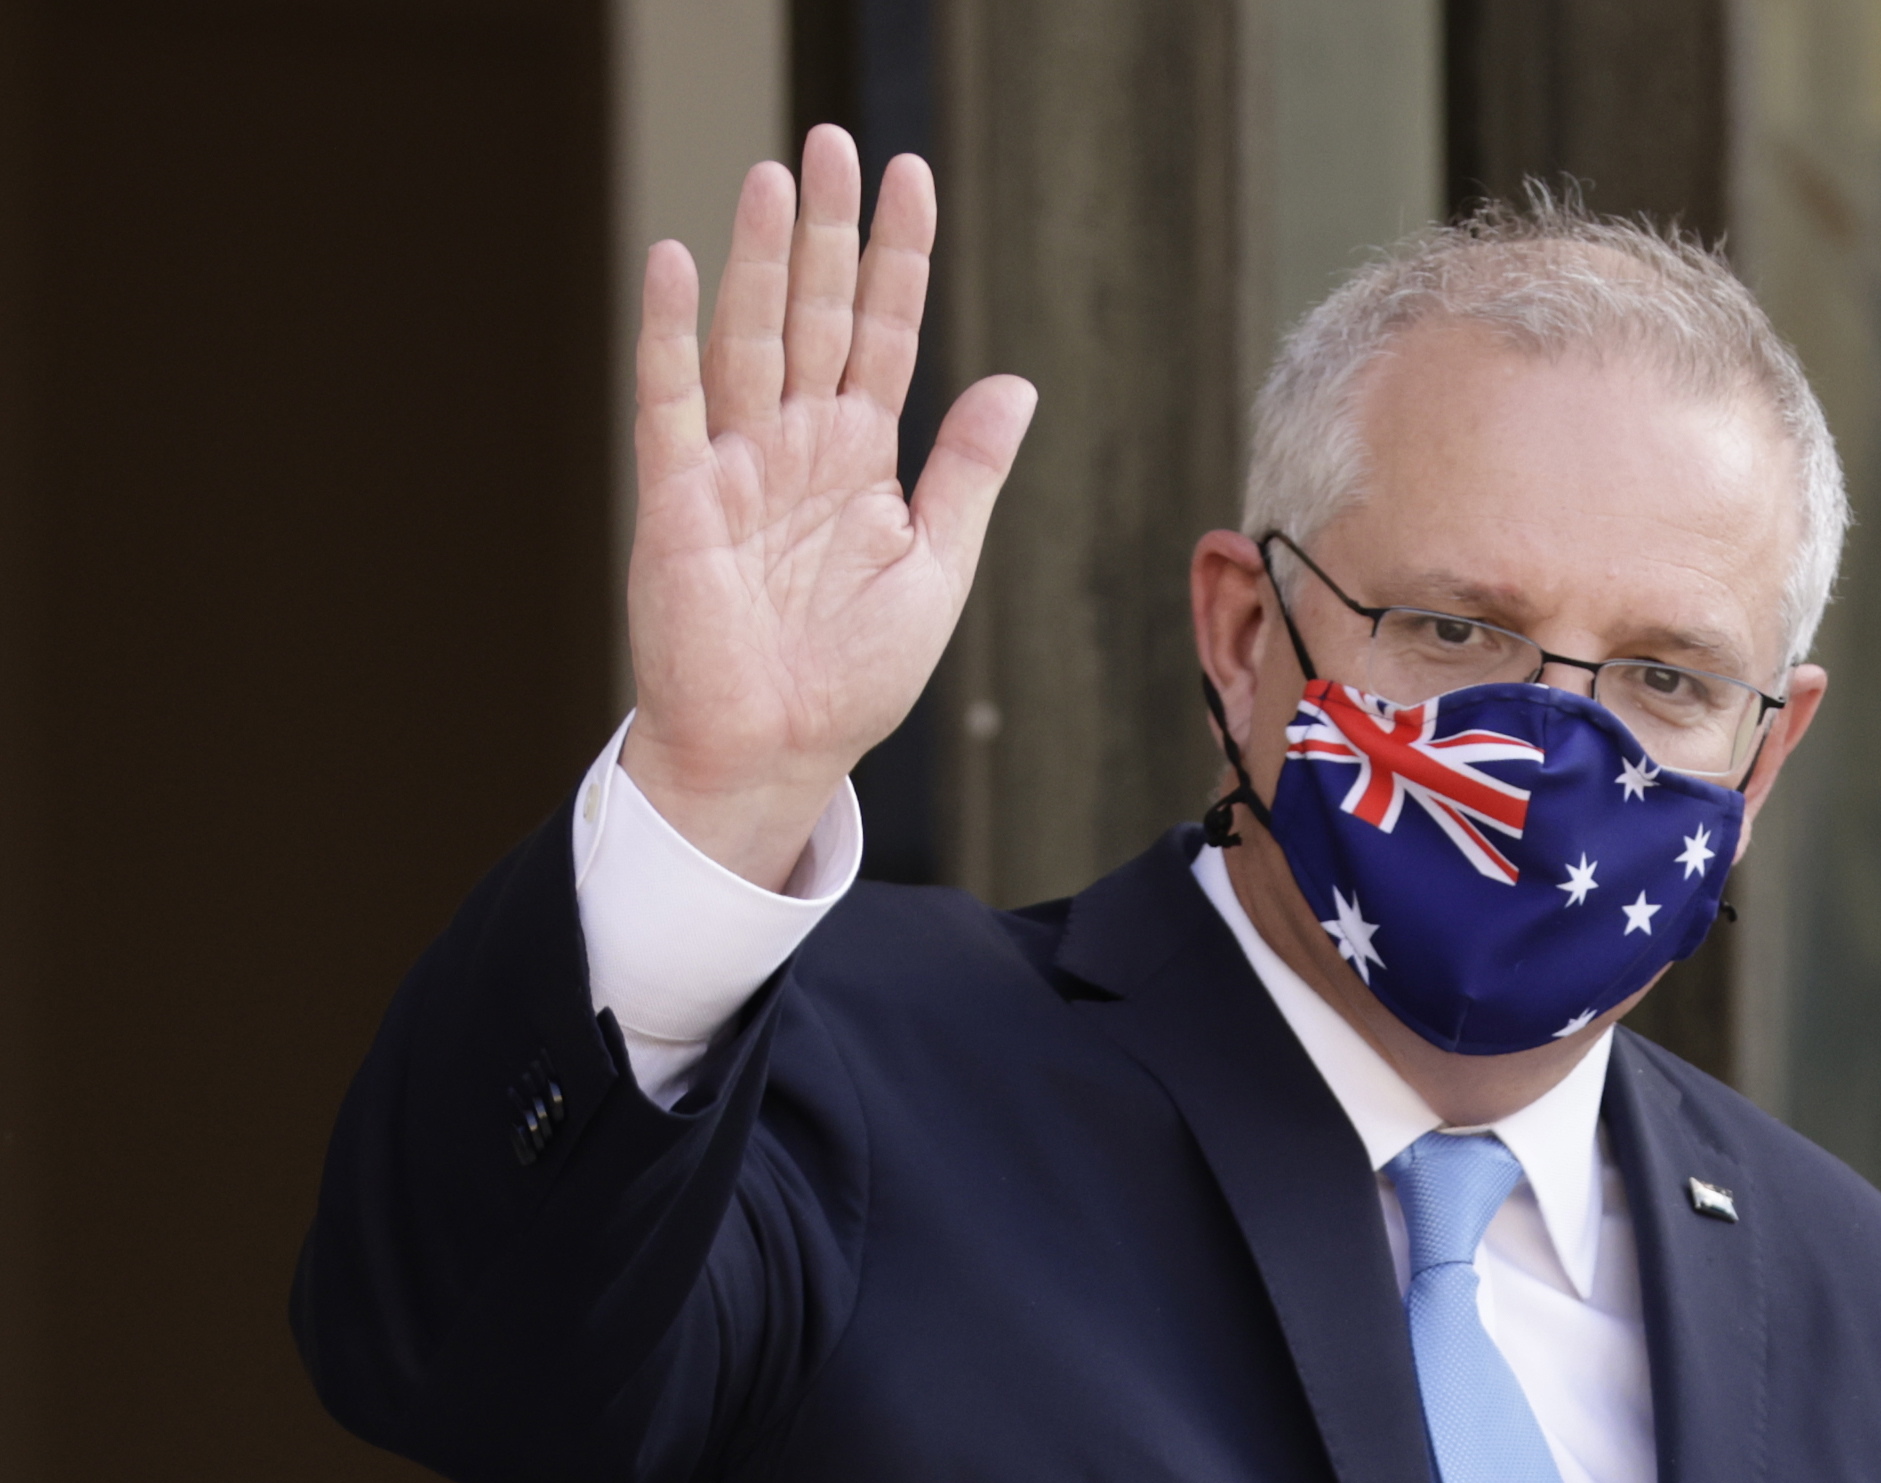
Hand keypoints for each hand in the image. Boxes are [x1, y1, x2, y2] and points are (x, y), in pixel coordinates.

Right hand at [617, 126, 1035, 887]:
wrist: (782, 750)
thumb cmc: (853, 674)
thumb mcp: (936, 566)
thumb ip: (966, 472)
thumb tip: (1015, 382)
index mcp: (861, 457)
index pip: (882, 332)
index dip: (896, 258)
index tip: (910, 177)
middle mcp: (796, 444)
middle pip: (813, 314)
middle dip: (825, 230)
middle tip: (834, 141)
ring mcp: (735, 464)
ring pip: (750, 338)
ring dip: (760, 259)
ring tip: (774, 176)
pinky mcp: (679, 497)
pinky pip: (671, 401)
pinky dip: (672, 334)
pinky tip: (680, 264)